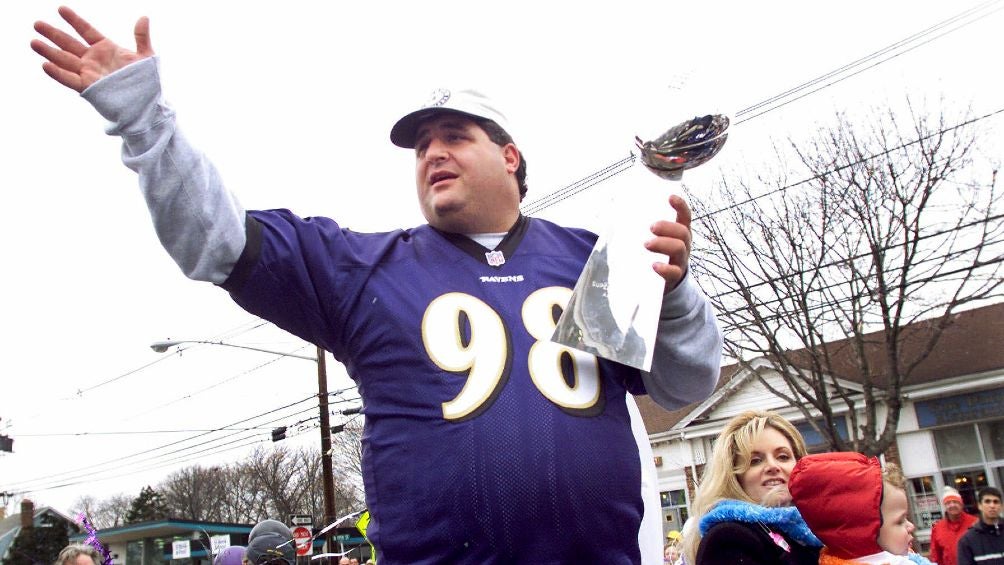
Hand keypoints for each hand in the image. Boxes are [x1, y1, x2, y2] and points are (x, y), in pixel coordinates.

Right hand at [32, 6, 152, 92]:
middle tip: (37, 24)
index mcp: (106, 49)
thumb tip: (144, 17)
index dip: (74, 20)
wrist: (147, 106)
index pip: (86, 30)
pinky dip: (58, 73)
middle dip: (53, 34)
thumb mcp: (146, 57)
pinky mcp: (89, 88)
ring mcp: (89, 73)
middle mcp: (93, 60)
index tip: (61, 9)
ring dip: (49, 52)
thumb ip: (141, 37)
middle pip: (69, 44)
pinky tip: (45, 65)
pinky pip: (70, 80)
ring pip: (65, 60)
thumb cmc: (147, 82)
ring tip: (33, 42)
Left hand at [645, 194, 691, 290]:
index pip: (684, 216)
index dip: (680, 206)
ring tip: (646, 244)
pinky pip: (674, 272)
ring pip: (679, 249)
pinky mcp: (674, 278)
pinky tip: (654, 266)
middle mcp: (683, 245)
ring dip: (663, 244)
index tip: (670, 197)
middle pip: (683, 232)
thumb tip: (614, 208)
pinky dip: (665, 268)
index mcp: (678, 232)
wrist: (659, 283)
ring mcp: (680, 261)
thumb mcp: (650, 237)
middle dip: (667, 227)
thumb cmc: (652, 254)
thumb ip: (638, 225)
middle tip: (651, 227)